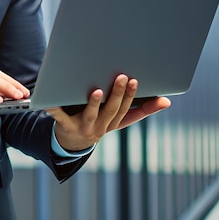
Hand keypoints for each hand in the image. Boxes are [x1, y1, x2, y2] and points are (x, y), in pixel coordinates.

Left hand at [46, 74, 170, 151]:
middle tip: (121, 77)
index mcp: (114, 123)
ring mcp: (84, 127)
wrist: (71, 142)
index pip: (127, 110)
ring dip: (95, 104)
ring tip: (97, 91)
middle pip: (112, 110)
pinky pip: (60, 117)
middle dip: (117, 93)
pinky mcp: (65, 126)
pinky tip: (51, 101)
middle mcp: (101, 126)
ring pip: (91, 115)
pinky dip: (55, 109)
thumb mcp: (118, 118)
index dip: (132, 97)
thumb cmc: (98, 121)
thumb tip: (167, 101)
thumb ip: (141, 109)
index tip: (135, 81)